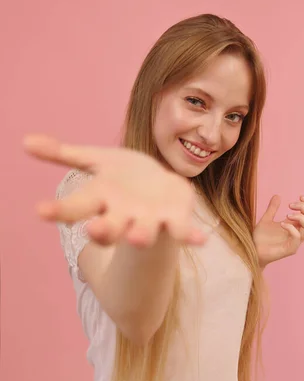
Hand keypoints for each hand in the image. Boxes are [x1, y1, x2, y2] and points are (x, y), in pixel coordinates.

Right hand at [23, 134, 206, 247]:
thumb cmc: (123, 177)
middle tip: (95, 231)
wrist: (160, 189)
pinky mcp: (175, 219)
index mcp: (101, 201)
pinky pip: (182, 230)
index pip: (76, 207)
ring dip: (141, 235)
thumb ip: (64, 154)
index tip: (40, 210)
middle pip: (109, 227)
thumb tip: (26, 141)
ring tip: (140, 238)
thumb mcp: (95, 160)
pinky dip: (190, 235)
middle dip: (103, 230)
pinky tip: (201, 239)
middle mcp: (122, 216)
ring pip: (142, 232)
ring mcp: (149, 220)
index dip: (59, 210)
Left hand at [253, 194, 303, 266]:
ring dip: (301, 217)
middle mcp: (297, 233)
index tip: (300, 196)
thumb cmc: (260, 238)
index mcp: (294, 225)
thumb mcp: (266, 219)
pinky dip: (292, 228)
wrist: (252, 250)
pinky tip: (282, 224)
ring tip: (288, 214)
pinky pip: (297, 238)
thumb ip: (272, 209)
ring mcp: (295, 241)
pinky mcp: (290, 249)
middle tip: (291, 204)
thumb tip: (277, 196)